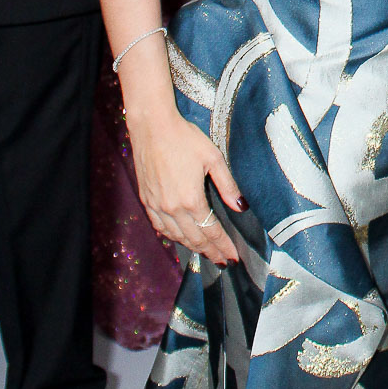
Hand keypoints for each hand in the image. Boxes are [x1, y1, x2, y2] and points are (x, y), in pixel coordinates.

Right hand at [128, 106, 247, 266]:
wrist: (152, 128)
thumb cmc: (185, 138)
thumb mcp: (213, 158)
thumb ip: (227, 185)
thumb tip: (241, 206)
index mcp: (190, 200)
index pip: (211, 232)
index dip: (223, 246)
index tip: (233, 257)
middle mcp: (171, 209)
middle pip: (194, 239)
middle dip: (210, 252)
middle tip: (223, 261)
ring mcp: (156, 206)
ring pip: (176, 236)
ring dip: (192, 246)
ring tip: (206, 252)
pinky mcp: (146, 200)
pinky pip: (160, 227)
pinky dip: (173, 236)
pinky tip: (180, 237)